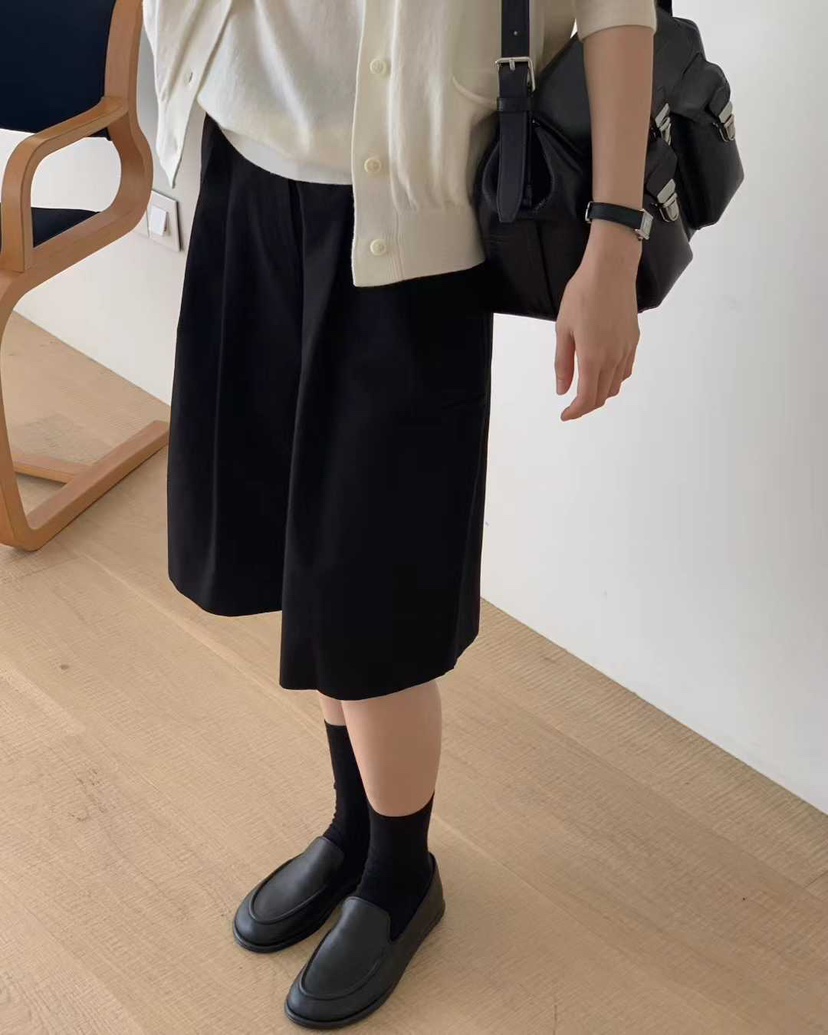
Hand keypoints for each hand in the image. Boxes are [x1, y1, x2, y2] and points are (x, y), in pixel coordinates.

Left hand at [555, 220, 641, 420]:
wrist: (610, 270)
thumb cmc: (583, 294)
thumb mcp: (563, 329)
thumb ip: (563, 363)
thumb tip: (562, 389)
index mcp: (593, 357)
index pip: (587, 398)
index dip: (575, 412)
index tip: (565, 415)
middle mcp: (613, 358)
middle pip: (602, 396)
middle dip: (586, 406)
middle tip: (572, 406)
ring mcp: (626, 350)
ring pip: (616, 385)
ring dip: (601, 394)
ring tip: (586, 390)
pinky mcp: (633, 340)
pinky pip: (625, 370)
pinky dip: (614, 380)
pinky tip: (603, 373)